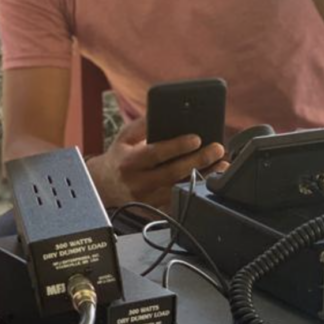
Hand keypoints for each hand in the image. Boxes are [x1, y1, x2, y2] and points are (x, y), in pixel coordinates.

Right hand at [86, 117, 226, 209]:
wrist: (103, 186)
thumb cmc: (120, 157)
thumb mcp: (125, 138)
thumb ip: (143, 125)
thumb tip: (164, 113)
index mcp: (130, 161)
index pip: (156, 153)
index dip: (177, 146)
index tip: (197, 138)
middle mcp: (138, 182)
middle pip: (172, 173)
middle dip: (198, 160)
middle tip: (217, 149)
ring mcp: (147, 199)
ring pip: (179, 189)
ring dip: (203, 177)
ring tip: (221, 165)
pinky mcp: (154, 209)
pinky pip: (179, 202)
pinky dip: (196, 191)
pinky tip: (209, 181)